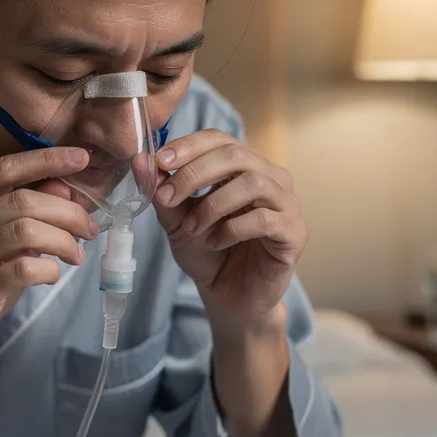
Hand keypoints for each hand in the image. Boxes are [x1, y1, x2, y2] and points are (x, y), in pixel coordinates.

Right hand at [0, 147, 98, 385]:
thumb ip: (22, 216)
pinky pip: (25, 268)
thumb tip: (63, 186)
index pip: (3, 170)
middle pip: (22, 200)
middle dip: (67, 212)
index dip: (46, 159)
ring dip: (63, 241)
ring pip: (27, 232)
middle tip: (89, 228)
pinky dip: (49, 269)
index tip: (80, 158)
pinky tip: (51, 276)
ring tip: (76, 255)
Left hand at [153, 130, 306, 329]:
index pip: (219, 139)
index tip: (160, 162)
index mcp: (243, 167)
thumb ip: (164, 193)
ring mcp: (286, 204)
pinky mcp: (294, 233)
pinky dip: (232, 229)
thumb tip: (141, 162)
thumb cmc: (207, 253)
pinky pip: (265, 219)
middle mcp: (270, 178)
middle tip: (168, 198)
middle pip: (236, 155)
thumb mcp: (177, 221)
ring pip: (253, 183)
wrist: (227, 296)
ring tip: (192, 228)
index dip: (189, 146)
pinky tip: (215, 242)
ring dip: (213, 204)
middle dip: (195, 173)